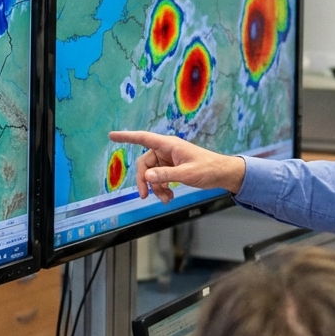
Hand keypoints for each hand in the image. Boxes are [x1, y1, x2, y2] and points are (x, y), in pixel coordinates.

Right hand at [107, 131, 245, 201]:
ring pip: (152, 174)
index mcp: (169, 145)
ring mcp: (169, 159)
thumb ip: (166, 175)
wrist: (222, 174)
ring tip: (166, 200)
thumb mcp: (187, 174)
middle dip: (145, 180)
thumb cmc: (208, 169)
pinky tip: (169, 197)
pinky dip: (162, 188)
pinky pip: (160, 178)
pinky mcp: (173, 168)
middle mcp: (166, 150)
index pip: (143, 138)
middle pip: (145, 164)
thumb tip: (147, 176)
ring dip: (156, 188)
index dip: (127, 137)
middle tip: (145, 196)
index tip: (112, 135)